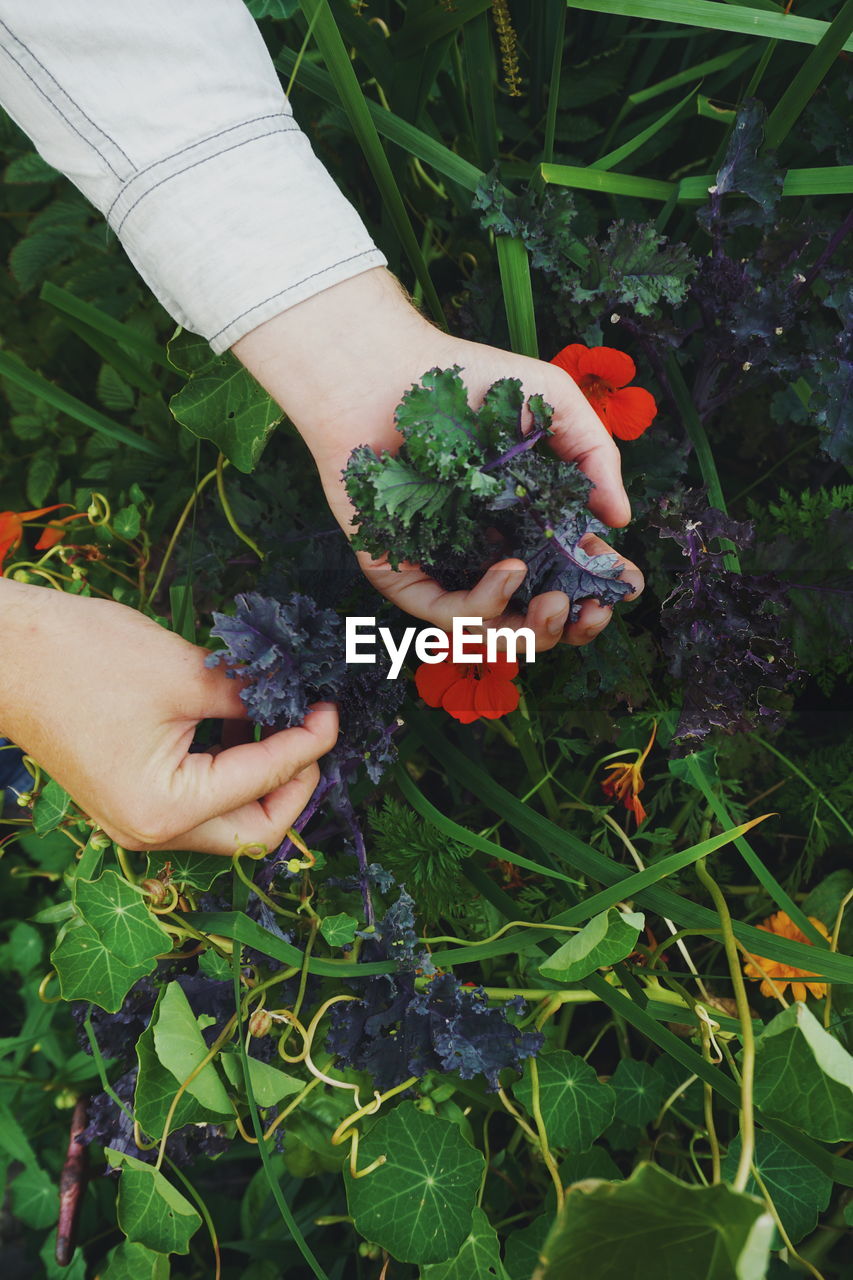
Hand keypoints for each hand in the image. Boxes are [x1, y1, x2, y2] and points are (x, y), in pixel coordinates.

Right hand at [0, 580, 337, 853]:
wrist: (2, 652)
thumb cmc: (81, 658)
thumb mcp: (184, 673)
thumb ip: (250, 695)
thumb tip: (299, 699)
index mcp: (165, 810)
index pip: (264, 783)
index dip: (310, 744)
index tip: (333, 708)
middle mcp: (151, 831)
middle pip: (254, 829)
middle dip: (295, 781)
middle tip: (313, 727)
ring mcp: (137, 820)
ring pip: (228, 818)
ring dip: (262, 773)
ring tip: (279, 714)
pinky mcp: (129, 798)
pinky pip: (198, 798)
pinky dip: (227, 765)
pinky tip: (239, 717)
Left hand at [233, 268, 642, 649]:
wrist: (388, 371)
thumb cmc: (469, 380)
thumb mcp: (555, 404)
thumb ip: (595, 455)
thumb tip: (621, 518)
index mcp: (525, 520)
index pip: (568, 572)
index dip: (600, 590)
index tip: (623, 586)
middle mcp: (488, 549)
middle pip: (534, 617)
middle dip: (572, 627)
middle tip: (591, 610)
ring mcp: (446, 564)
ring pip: (493, 629)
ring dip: (535, 632)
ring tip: (556, 604)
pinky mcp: (403, 573)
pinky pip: (448, 614)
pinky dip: (486, 605)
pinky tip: (511, 571)